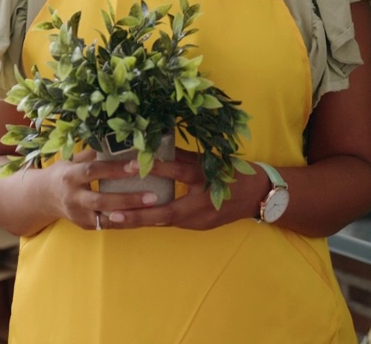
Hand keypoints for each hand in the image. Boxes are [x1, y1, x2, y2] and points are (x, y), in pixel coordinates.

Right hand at [44, 149, 164, 230]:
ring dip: (131, 215)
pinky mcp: (85, 226)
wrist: (43, 197)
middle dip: (127, 199)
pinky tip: (146, 219)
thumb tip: (122, 141)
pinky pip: (109, 226)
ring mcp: (78, 214)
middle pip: (101, 200)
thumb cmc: (65, 172)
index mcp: (70, 175)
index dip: (115, 169)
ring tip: (153, 210)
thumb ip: (94, 153)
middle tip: (153, 196)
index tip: (137, 165)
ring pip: (107, 218)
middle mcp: (73, 197)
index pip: (93, 171)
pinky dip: (127, 222)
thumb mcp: (74, 159)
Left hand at [100, 150, 263, 230]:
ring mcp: (199, 220)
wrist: (258, 196)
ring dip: (140, 222)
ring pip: (164, 222)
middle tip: (111, 215)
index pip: (177, 171)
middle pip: (164, 213)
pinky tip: (134, 222)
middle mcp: (200, 203)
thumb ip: (182, 156)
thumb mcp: (208, 161)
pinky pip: (171, 224)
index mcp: (205, 179)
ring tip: (113, 221)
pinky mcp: (198, 226)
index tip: (128, 165)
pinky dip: (153, 222)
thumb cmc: (233, 172)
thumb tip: (154, 144)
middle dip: (136, 215)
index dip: (154, 167)